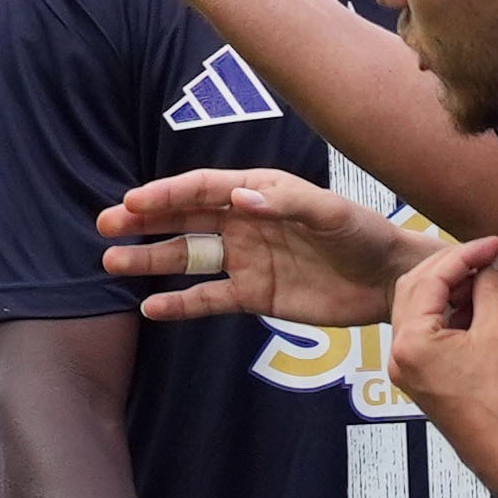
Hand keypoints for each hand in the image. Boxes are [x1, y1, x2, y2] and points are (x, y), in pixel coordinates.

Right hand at [98, 168, 434, 328]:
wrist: (390, 280)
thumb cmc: (365, 235)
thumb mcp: (331, 214)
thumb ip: (286, 204)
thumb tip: (239, 199)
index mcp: (260, 193)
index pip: (204, 189)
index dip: (167, 194)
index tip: (134, 203)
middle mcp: (245, 223)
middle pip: (184, 219)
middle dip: (145, 221)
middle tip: (107, 226)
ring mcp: (246, 260)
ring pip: (188, 258)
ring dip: (151, 260)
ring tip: (113, 262)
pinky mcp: (253, 295)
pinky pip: (209, 299)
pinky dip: (181, 304)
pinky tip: (151, 308)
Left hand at [379, 237, 497, 488]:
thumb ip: (491, 289)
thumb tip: (494, 259)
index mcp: (411, 342)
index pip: (431, 279)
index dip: (466, 254)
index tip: (494, 244)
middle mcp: (399, 353)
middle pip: (417, 288)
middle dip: (454, 267)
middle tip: (490, 256)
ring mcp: (406, 366)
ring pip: (421, 308)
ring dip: (454, 288)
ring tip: (493, 279)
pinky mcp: (419, 375)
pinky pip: (428, 330)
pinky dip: (451, 311)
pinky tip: (481, 303)